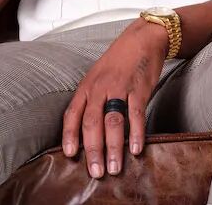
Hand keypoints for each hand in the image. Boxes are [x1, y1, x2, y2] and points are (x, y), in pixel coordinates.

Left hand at [61, 19, 168, 177]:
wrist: (141, 39)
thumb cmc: (118, 61)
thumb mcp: (96, 77)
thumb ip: (89, 100)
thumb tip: (84, 130)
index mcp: (86, 86)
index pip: (73, 114)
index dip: (70, 135)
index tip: (70, 155)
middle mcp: (100, 88)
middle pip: (91, 122)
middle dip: (92, 150)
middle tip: (95, 172)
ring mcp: (119, 88)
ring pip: (113, 122)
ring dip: (113, 148)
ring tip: (114, 168)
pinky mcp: (139, 88)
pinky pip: (136, 114)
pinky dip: (136, 133)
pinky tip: (136, 148)